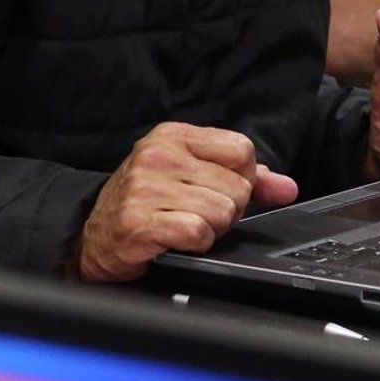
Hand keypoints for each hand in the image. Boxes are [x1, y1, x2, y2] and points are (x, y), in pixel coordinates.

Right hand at [75, 122, 297, 282]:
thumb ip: (245, 178)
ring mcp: (145, 188)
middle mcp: (158, 156)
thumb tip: (287, 187)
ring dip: (211, 229)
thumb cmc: (147, 203)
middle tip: (196, 214)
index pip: (242, 150)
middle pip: (237, 186)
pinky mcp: (138, 222)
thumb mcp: (192, 176)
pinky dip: (195, 244)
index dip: (242, 179)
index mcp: (174, 135)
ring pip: (222, 212)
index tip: (220, 191)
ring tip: (183, 227)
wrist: (92, 237)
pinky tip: (176, 241)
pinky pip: (198, 232)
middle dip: (227, 210)